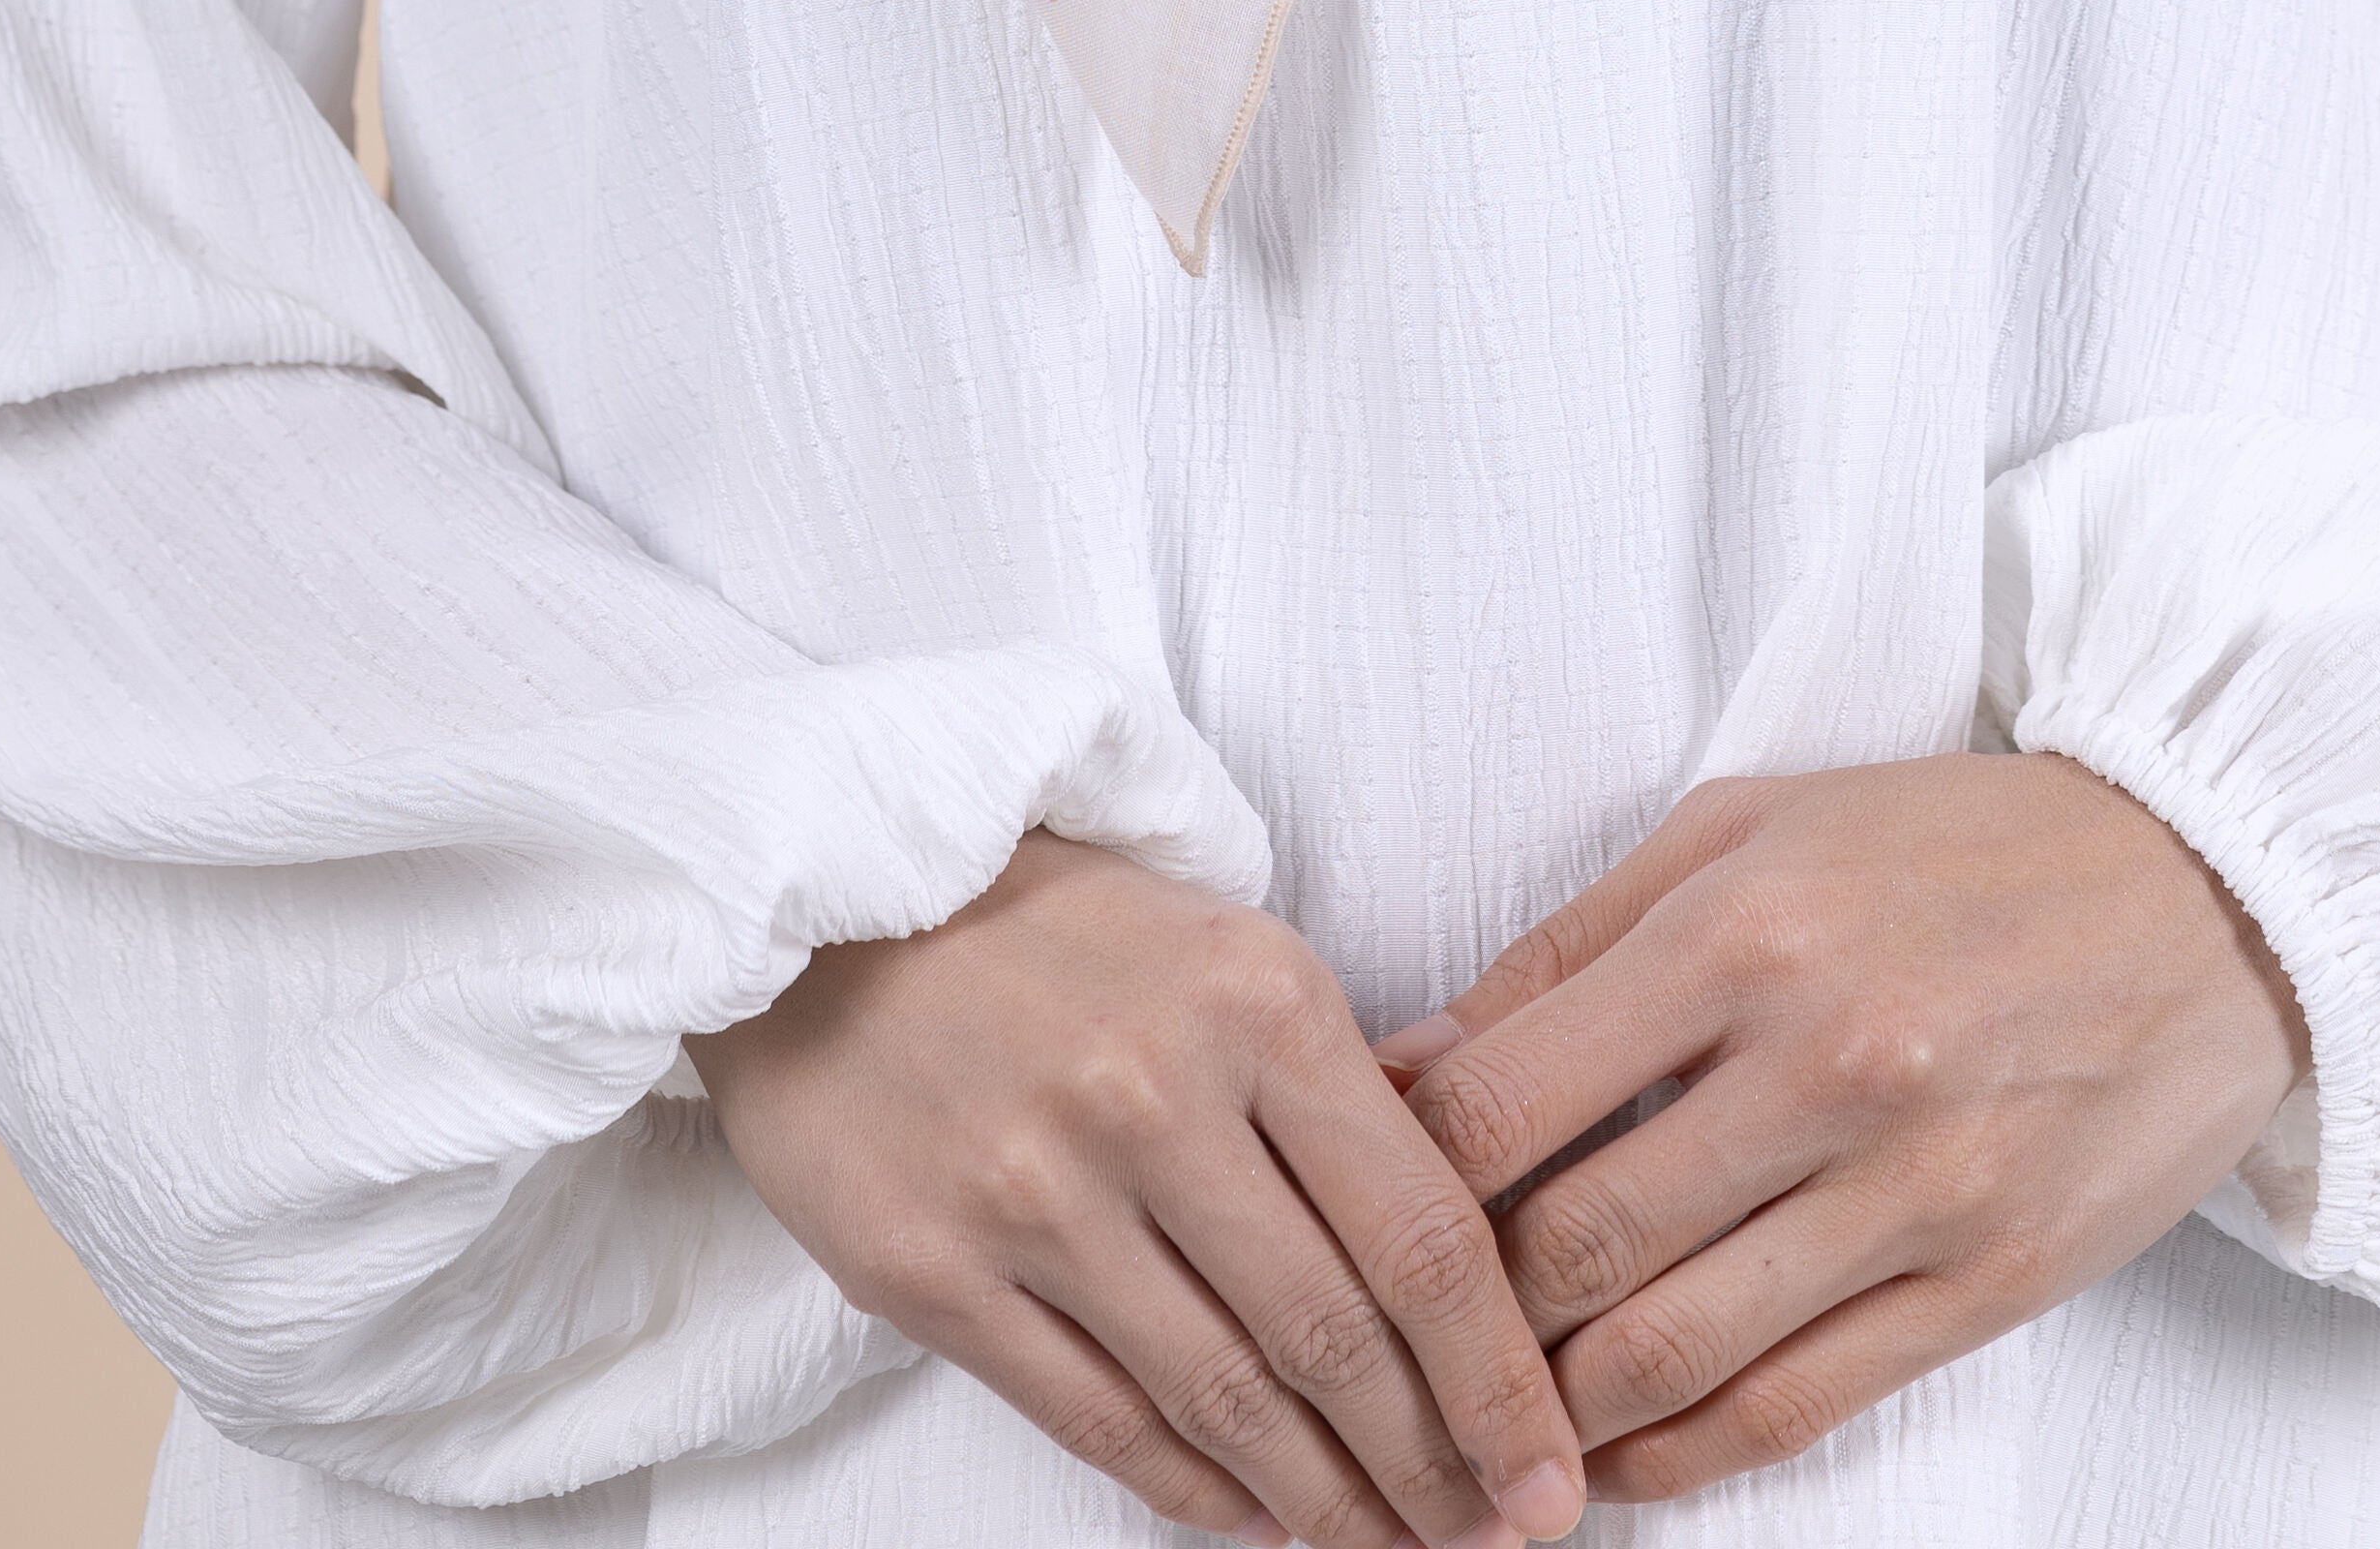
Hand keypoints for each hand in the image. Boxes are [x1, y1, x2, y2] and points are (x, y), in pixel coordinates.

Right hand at [691, 830, 1585, 1544]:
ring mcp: (1038, 1194)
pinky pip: (1097, 1419)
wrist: (830, 895)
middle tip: (1492, 1536)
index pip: (1421, 1230)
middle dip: (1433, 1463)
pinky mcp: (934, 1270)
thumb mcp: (1228, 947)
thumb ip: (1335, 1085)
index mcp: (1257, 1002)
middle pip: (1336, 1335)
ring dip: (1325, 1501)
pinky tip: (1257, 1522)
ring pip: (1224, 1398)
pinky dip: (1192, 1489)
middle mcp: (1156, 1100)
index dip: (1498, 1375)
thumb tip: (1461, 1245)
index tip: (1549, 1464)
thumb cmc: (1056, 918)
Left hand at [1381, 759, 2299, 1503]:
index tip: (1367, 1210)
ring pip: (1664, 1352)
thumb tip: (1417, 1069)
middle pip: (1567, 1247)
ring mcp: (1911, 1189)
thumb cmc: (1957, 846)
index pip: (1506, 1102)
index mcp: (1744, 931)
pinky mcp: (1986, 1284)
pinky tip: (1612, 1455)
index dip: (1409, 1179)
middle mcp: (1823, 1065)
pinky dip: (1675, 1454)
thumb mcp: (1749, 828)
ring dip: (1550, 1407)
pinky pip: (1788, 1409)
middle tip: (1407, 1341)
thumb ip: (1576, 948)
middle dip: (1463, 1317)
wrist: (2205, 891)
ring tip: (1489, 1417)